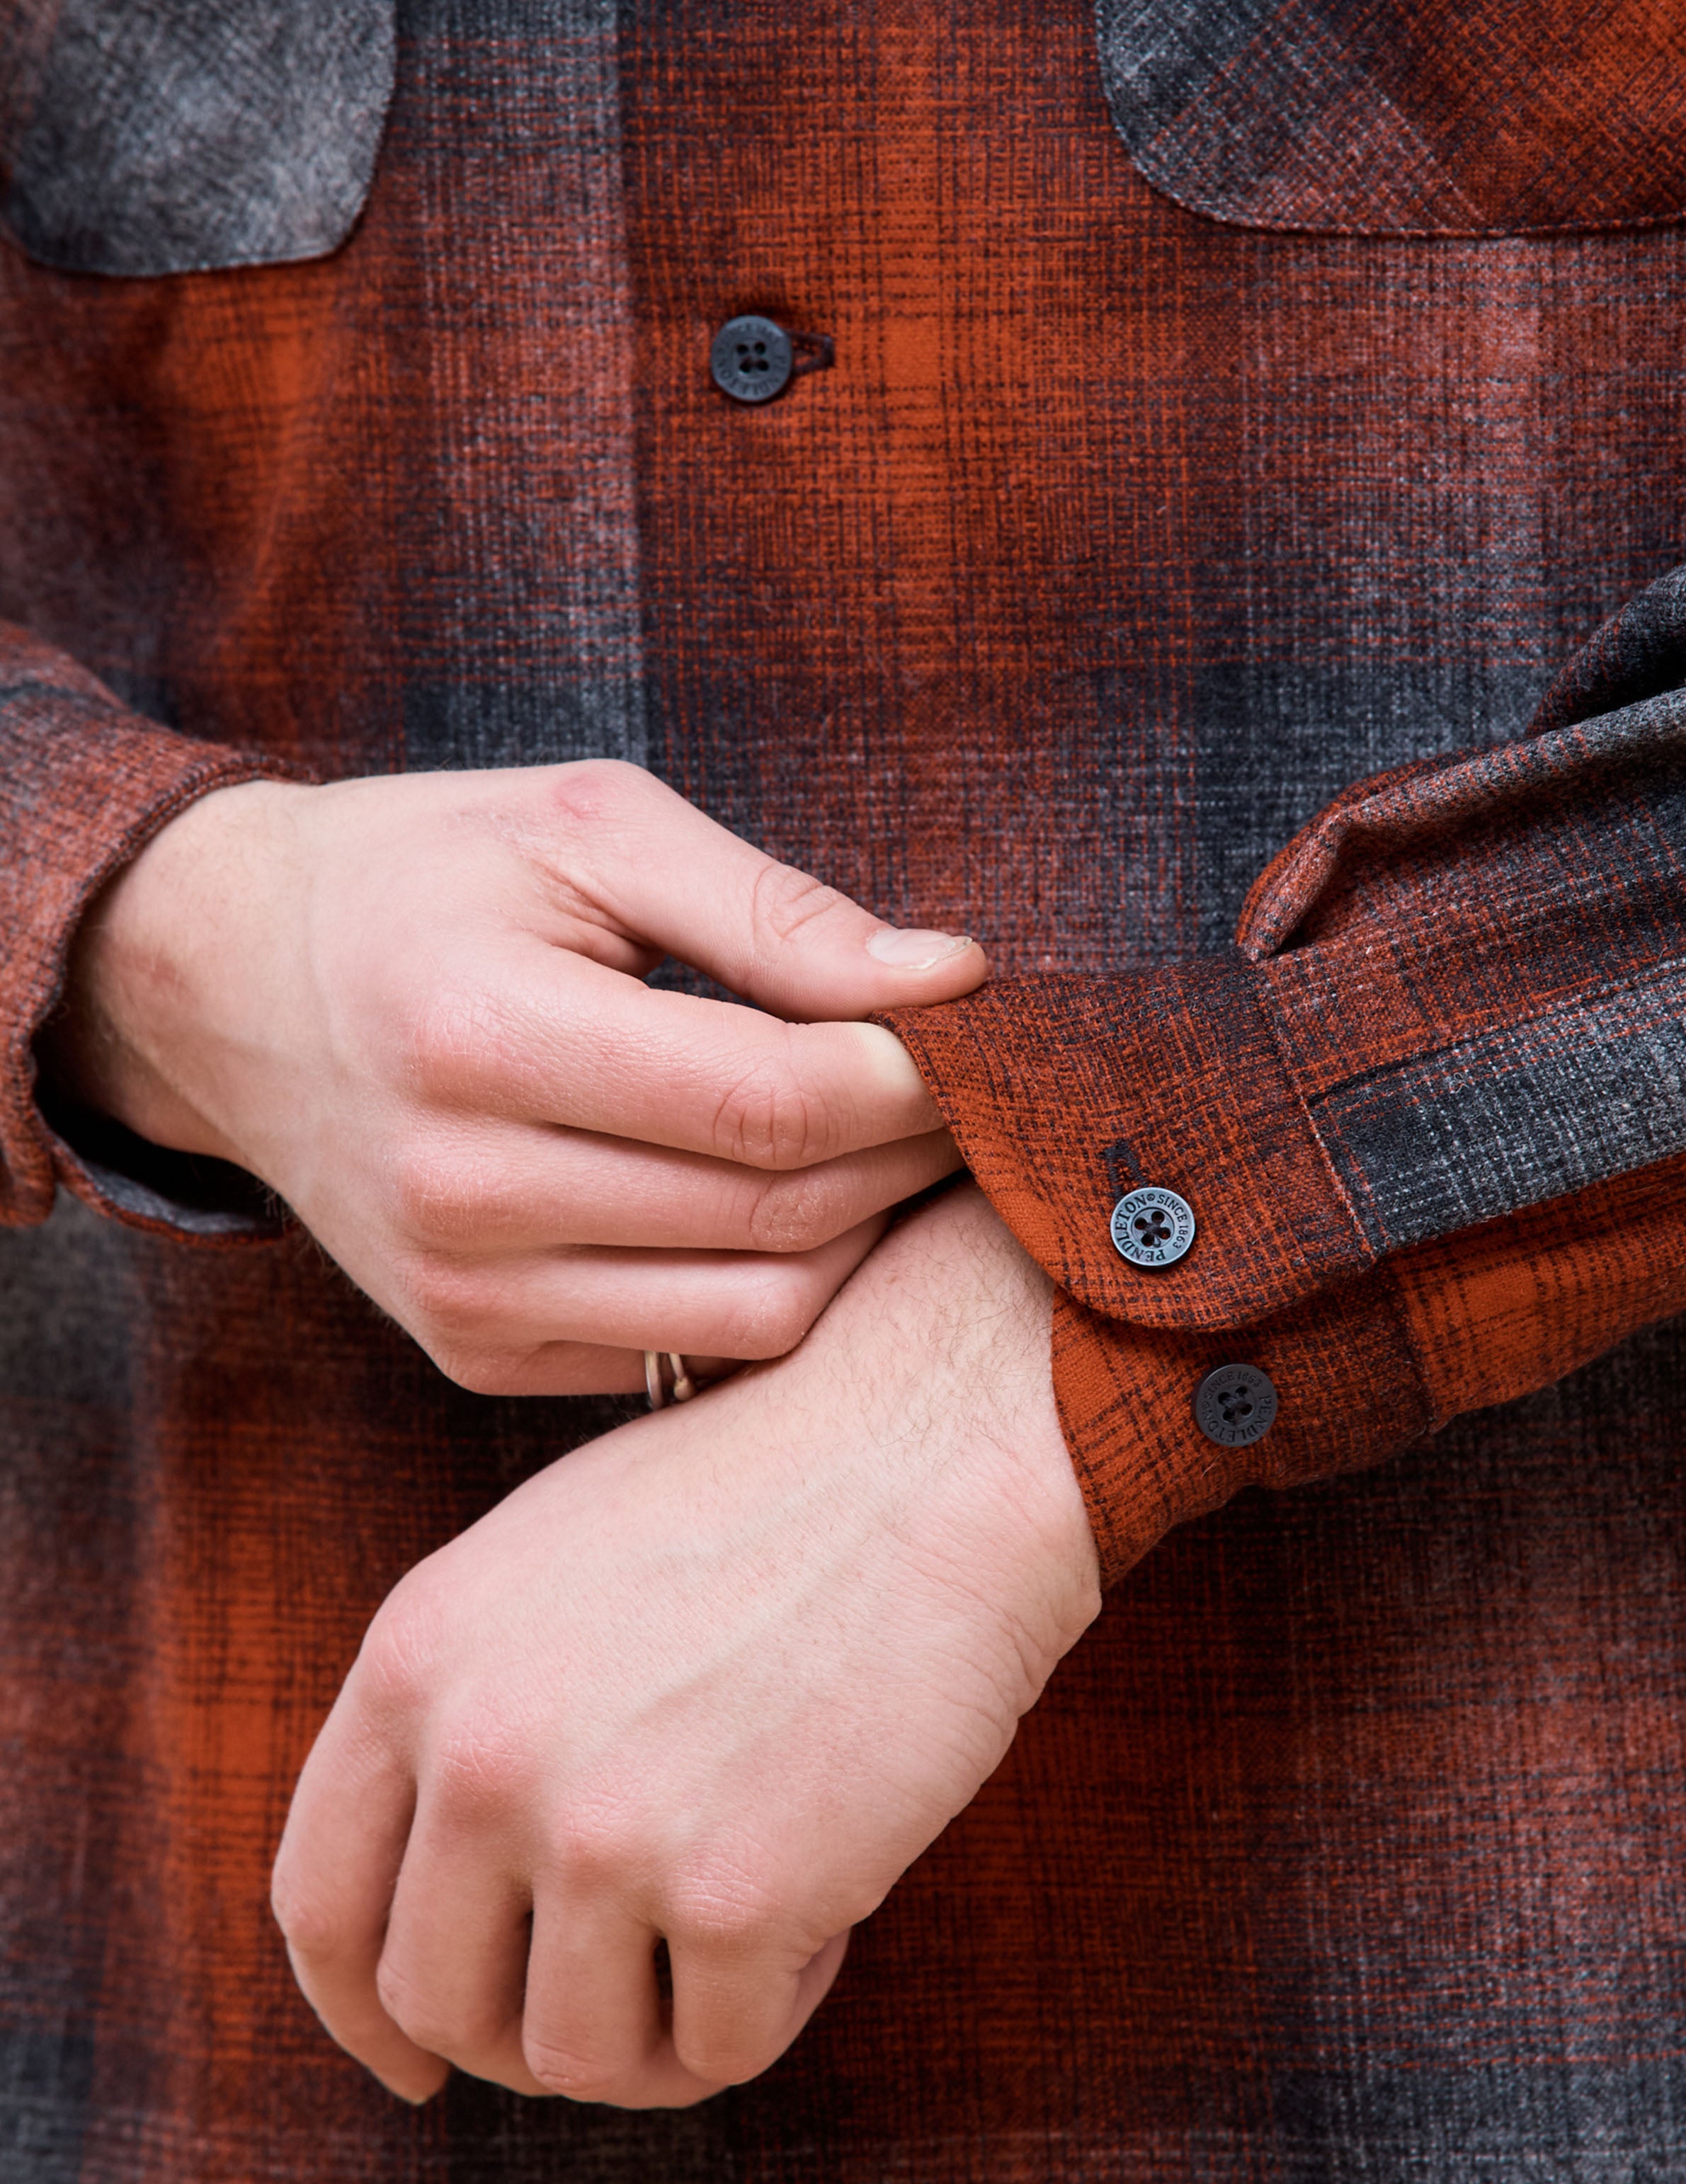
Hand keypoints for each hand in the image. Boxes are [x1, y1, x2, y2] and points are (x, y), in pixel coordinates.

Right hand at [41, 762, 985, 1390]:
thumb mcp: (589, 829)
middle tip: (951, 1085)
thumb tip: (951, 977)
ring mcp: (461, 1296)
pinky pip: (689, 1355)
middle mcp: (461, 1192)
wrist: (225, 982)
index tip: (963, 1029)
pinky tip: (779, 1201)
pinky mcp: (473, 1353)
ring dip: (857, 1232)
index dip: (908, 1077)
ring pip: (759, 1311)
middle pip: (779, 1213)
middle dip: (905, 1151)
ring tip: (877, 1140)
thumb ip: (772, 910)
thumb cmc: (425, 876)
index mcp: (485, 1037)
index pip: (771, 1104)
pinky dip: (769, 1285)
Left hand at [270, 1185, 1099, 2104]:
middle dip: (528, 2035)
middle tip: (629, 2006)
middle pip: (441, 2003)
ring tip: (744, 1929)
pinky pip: (724, 2050)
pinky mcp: (738, 1898)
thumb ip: (464, 1711)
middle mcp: (483, 1758)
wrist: (937, 1453)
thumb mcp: (542, 1564)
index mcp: (415, 1665)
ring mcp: (605, 1834)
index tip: (418, 2062)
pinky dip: (776, 2006)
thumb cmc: (768, 1494)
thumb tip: (446, 1898)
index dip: (362, 2012)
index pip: (321, 1900)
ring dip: (662, 2031)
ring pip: (579, 2057)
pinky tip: (828, 1905)